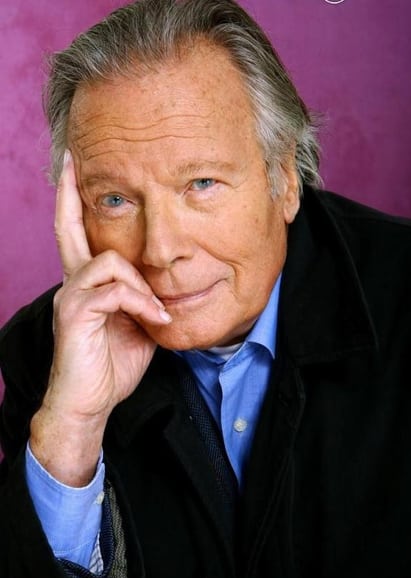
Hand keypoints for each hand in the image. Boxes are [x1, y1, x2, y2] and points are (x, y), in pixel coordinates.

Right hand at [29, 150, 171, 484]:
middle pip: (68, 228)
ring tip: (156, 311)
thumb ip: (144, 298)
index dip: (74, 201)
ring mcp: (72, 297)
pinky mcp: (76, 315)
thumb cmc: (111, 364)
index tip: (74, 169)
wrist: (90, 402)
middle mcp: (74, 283)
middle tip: (70, 161)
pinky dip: (140, 302)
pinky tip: (154, 319)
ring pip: (108, 260)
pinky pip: (114, 291)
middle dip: (69, 193)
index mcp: (89, 283)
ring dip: (140, 283)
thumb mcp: (137, 324)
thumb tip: (161, 285)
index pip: (79, 234)